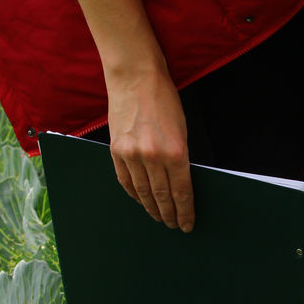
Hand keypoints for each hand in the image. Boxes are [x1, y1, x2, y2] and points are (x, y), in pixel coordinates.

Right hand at [105, 67, 193, 231]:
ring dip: (152, 208)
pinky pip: (125, 180)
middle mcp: (152, 156)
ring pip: (143, 192)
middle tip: (174, 225)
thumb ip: (181, 159)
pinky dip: (134, 193)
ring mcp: (131, 154)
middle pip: (162, 196)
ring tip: (159, 217)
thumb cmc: (165, 102)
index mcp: (175, 153)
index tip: (187, 224)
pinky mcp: (116, 150)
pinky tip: (141, 201)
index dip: (185, 212)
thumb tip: (180, 185)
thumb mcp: (182, 132)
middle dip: (169, 214)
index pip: (181, 192)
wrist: (135, 78)